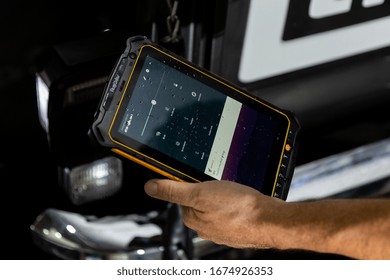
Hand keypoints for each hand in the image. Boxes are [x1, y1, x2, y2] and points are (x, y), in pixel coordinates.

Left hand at [144, 179, 282, 247]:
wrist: (271, 220)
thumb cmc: (239, 208)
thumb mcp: (200, 193)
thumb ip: (173, 190)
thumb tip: (150, 187)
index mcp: (193, 219)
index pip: (182, 198)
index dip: (191, 185)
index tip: (201, 180)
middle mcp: (206, 228)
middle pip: (199, 203)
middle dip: (207, 191)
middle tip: (220, 185)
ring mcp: (224, 229)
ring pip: (216, 207)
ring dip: (222, 198)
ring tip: (233, 192)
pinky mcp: (239, 227)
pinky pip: (231, 212)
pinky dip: (235, 205)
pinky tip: (242, 201)